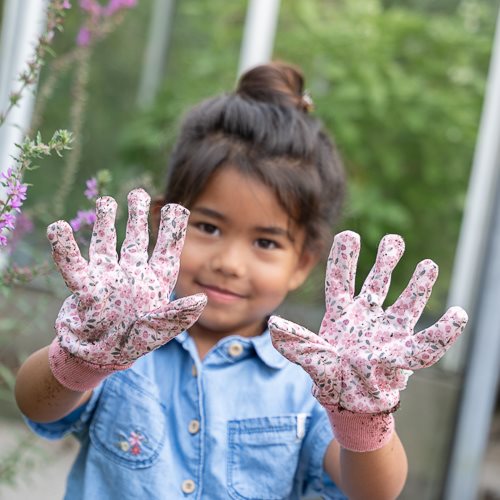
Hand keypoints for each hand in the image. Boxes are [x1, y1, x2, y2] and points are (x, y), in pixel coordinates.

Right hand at [48, 189, 205, 389]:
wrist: (100, 359)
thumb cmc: (134, 344)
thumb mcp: (160, 330)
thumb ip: (178, 315)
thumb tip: (202, 300)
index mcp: (155, 284)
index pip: (166, 252)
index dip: (172, 231)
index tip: (177, 207)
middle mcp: (132, 276)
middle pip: (136, 241)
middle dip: (137, 217)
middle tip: (137, 193)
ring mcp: (109, 279)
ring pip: (107, 244)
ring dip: (105, 223)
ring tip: (106, 201)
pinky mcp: (85, 288)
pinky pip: (73, 265)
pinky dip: (64, 248)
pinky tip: (57, 228)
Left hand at [269, 231, 467, 413]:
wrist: (351, 405)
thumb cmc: (330, 380)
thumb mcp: (313, 359)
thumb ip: (297, 343)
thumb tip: (274, 325)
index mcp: (340, 315)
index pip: (341, 280)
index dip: (344, 258)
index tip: (349, 234)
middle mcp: (365, 317)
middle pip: (376, 283)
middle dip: (385, 262)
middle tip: (394, 239)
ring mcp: (385, 331)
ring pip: (404, 302)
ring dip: (417, 285)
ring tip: (428, 264)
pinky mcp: (403, 350)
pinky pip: (426, 341)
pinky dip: (443, 331)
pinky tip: (457, 316)